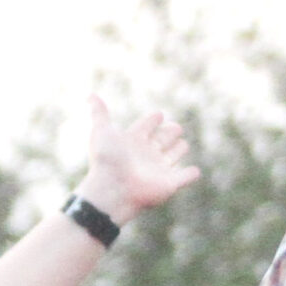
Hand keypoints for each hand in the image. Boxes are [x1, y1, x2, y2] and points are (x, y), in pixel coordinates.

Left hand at [74, 96, 198, 224]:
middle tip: (176, 127)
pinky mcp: (169, 184)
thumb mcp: (102, 131)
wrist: (112, 189)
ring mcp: (158, 169)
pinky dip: (190, 175)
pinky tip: (195, 171)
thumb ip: (99, 113)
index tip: (159, 114)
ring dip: (178, 150)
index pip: (145, 127)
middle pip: (161, 141)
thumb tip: (91, 95)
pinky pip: (184, 178)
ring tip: (183, 144)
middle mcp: (146, 154)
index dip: (152, 120)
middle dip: (169, 134)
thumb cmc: (106, 160)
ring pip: (172, 157)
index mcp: (133, 141)